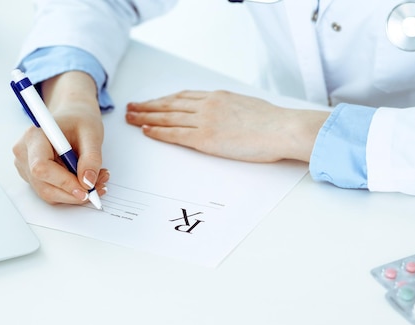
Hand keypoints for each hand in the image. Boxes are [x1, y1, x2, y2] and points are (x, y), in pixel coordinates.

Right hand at [13, 71, 108, 204]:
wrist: (72, 117)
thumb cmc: (79, 120)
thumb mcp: (92, 134)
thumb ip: (91, 158)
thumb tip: (87, 182)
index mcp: (34, 136)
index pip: (41, 167)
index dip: (64, 182)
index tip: (87, 188)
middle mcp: (24, 153)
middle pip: (44, 185)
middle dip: (75, 191)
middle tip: (100, 186)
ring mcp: (25, 166)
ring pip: (49, 193)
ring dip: (75, 193)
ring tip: (97, 181)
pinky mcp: (33, 177)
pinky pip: (52, 192)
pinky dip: (71, 192)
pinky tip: (86, 180)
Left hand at [125, 90, 329, 162]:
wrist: (282, 128)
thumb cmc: (273, 122)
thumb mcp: (249, 107)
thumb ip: (232, 109)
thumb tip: (227, 115)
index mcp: (218, 96)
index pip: (183, 97)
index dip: (164, 100)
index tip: (153, 102)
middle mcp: (208, 105)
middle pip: (170, 104)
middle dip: (148, 106)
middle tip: (132, 107)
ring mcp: (205, 121)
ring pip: (168, 117)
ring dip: (146, 118)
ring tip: (131, 118)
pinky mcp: (205, 138)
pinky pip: (175, 134)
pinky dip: (158, 132)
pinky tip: (146, 131)